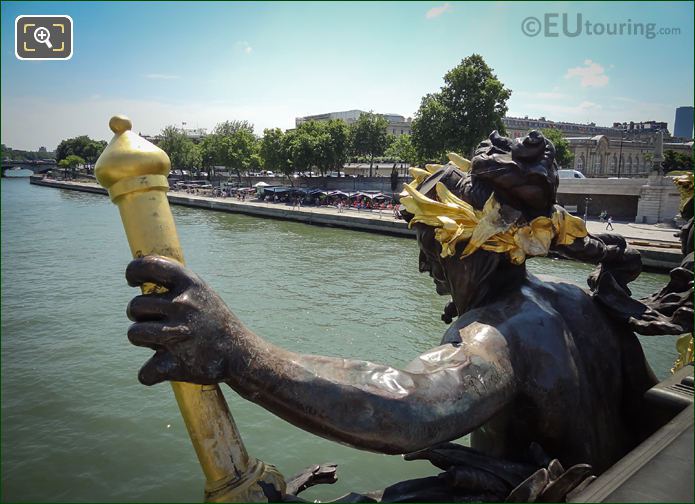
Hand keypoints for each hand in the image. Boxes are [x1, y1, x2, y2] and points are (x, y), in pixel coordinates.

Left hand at [126, 255, 240, 385]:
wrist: (241, 354)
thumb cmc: (215, 322)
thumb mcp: (201, 293)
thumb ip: (174, 284)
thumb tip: (138, 275)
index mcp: (190, 284)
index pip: (149, 266)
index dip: (134, 271)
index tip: (132, 280)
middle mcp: (183, 305)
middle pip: (135, 306)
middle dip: (140, 316)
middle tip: (158, 323)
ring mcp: (178, 334)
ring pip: (133, 334)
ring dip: (143, 340)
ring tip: (163, 342)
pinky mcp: (174, 364)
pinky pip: (145, 371)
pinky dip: (153, 373)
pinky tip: (169, 366)